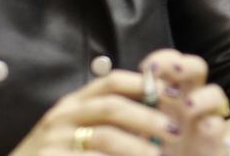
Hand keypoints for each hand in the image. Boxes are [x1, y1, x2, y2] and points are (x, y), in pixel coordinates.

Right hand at [10, 69, 178, 155]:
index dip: (144, 84)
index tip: (173, 93)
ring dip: (135, 147)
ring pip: (104, 137)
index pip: (111, 81)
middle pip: (111, 107)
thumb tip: (153, 113)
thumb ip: (105, 121)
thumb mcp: (73, 131)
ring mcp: (54, 140)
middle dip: (147, 117)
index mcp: (73, 104)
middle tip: (175, 131)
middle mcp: (63, 117)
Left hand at [141, 49, 229, 155]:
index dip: (163, 59)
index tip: (146, 67)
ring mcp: (204, 119)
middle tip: (172, 73)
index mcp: (170, 92)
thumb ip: (132, 108)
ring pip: (215, 94)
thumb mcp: (139, 126)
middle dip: (185, 67)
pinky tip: (204, 127)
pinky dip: (213, 125)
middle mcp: (190, 100)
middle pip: (197, 69)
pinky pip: (218, 127)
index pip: (172, 63)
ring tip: (187, 106)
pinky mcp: (213, 141)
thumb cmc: (154, 146)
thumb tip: (109, 92)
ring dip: (202, 97)